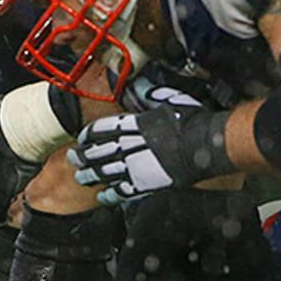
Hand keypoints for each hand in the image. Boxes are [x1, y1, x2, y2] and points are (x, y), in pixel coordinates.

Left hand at [70, 105, 233, 204]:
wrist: (207, 144)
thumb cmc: (190, 120)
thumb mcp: (168, 100)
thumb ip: (149, 95)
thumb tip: (136, 84)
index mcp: (133, 125)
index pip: (101, 130)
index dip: (88, 135)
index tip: (81, 138)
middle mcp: (129, 146)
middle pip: (98, 152)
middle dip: (83, 156)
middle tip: (72, 158)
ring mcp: (136, 166)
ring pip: (104, 173)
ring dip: (90, 175)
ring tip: (81, 177)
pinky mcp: (146, 184)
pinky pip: (123, 191)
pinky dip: (110, 194)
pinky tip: (102, 195)